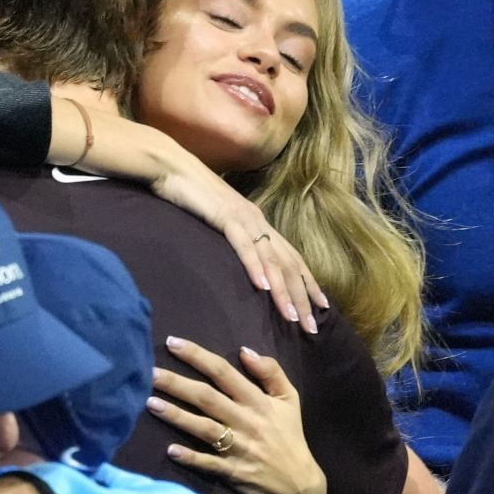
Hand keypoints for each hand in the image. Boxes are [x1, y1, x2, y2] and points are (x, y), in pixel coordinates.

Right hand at [147, 148, 326, 332]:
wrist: (171, 165)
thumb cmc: (191, 194)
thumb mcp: (218, 220)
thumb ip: (234, 236)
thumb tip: (242, 258)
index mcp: (259, 222)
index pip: (292, 258)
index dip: (309, 283)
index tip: (322, 308)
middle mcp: (258, 221)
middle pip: (288, 264)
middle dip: (302, 298)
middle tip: (311, 328)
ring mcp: (243, 218)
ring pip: (271, 260)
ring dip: (283, 291)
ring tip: (292, 317)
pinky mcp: (224, 217)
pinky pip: (244, 246)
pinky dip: (255, 267)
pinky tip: (263, 287)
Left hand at [148, 337, 324, 493]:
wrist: (299, 484)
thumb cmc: (289, 436)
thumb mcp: (290, 399)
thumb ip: (271, 372)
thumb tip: (245, 351)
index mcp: (258, 401)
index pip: (223, 372)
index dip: (197, 356)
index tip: (172, 342)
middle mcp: (245, 421)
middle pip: (206, 397)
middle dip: (176, 383)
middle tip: (147, 371)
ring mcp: (238, 447)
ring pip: (203, 428)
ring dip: (175, 416)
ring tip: (149, 403)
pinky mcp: (232, 471)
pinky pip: (208, 463)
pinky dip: (190, 457)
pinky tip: (169, 450)